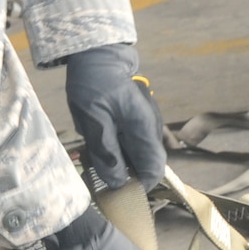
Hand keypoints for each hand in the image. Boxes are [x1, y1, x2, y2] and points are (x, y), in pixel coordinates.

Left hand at [64, 43, 166, 190]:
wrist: (97, 56)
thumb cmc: (94, 84)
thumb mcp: (93, 119)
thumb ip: (106, 152)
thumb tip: (117, 182)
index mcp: (144, 129)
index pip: (154, 169)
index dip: (139, 186)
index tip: (118, 193)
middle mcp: (151, 128)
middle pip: (145, 164)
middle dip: (126, 176)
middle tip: (100, 177)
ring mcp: (145, 123)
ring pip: (137, 155)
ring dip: (119, 162)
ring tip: (95, 159)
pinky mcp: (136, 120)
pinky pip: (131, 143)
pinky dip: (117, 150)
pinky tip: (99, 147)